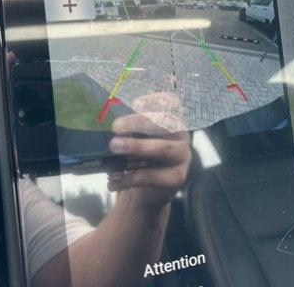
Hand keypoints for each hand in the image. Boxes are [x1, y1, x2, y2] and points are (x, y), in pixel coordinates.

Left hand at [107, 92, 190, 211]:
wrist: (147, 193)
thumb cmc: (139, 159)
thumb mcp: (135, 141)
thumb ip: (128, 132)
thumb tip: (110, 129)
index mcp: (171, 121)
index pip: (172, 103)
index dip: (157, 100)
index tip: (136, 104)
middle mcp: (181, 135)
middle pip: (166, 123)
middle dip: (139, 122)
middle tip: (116, 127)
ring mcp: (182, 156)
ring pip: (163, 148)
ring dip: (137, 146)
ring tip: (114, 147)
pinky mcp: (177, 177)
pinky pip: (152, 175)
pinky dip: (129, 177)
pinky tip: (114, 179)